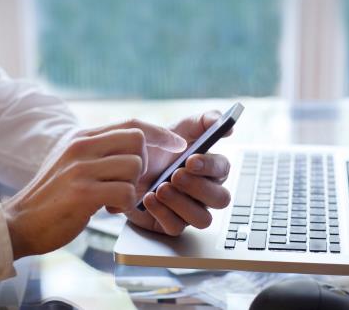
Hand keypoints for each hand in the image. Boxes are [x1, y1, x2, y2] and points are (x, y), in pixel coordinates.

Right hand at [2, 121, 185, 259]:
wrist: (19, 223)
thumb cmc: (52, 197)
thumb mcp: (72, 164)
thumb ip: (99, 153)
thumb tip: (137, 149)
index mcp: (81, 138)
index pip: (132, 123)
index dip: (160, 133)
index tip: (178, 144)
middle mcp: (81, 146)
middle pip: (137, 140)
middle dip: (143, 164)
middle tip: (127, 183)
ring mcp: (81, 168)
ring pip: (134, 167)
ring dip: (131, 189)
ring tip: (112, 200)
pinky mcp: (82, 192)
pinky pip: (126, 193)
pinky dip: (124, 205)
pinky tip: (108, 210)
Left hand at [126, 111, 232, 235]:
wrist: (123, 166)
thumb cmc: (156, 148)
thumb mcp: (177, 128)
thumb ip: (203, 121)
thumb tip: (225, 124)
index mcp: (209, 169)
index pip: (223, 170)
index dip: (211, 166)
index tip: (191, 160)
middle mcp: (204, 192)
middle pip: (220, 199)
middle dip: (199, 188)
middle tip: (175, 175)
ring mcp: (188, 211)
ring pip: (203, 219)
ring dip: (182, 203)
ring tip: (161, 188)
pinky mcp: (170, 224)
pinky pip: (176, 227)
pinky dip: (163, 213)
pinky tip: (149, 198)